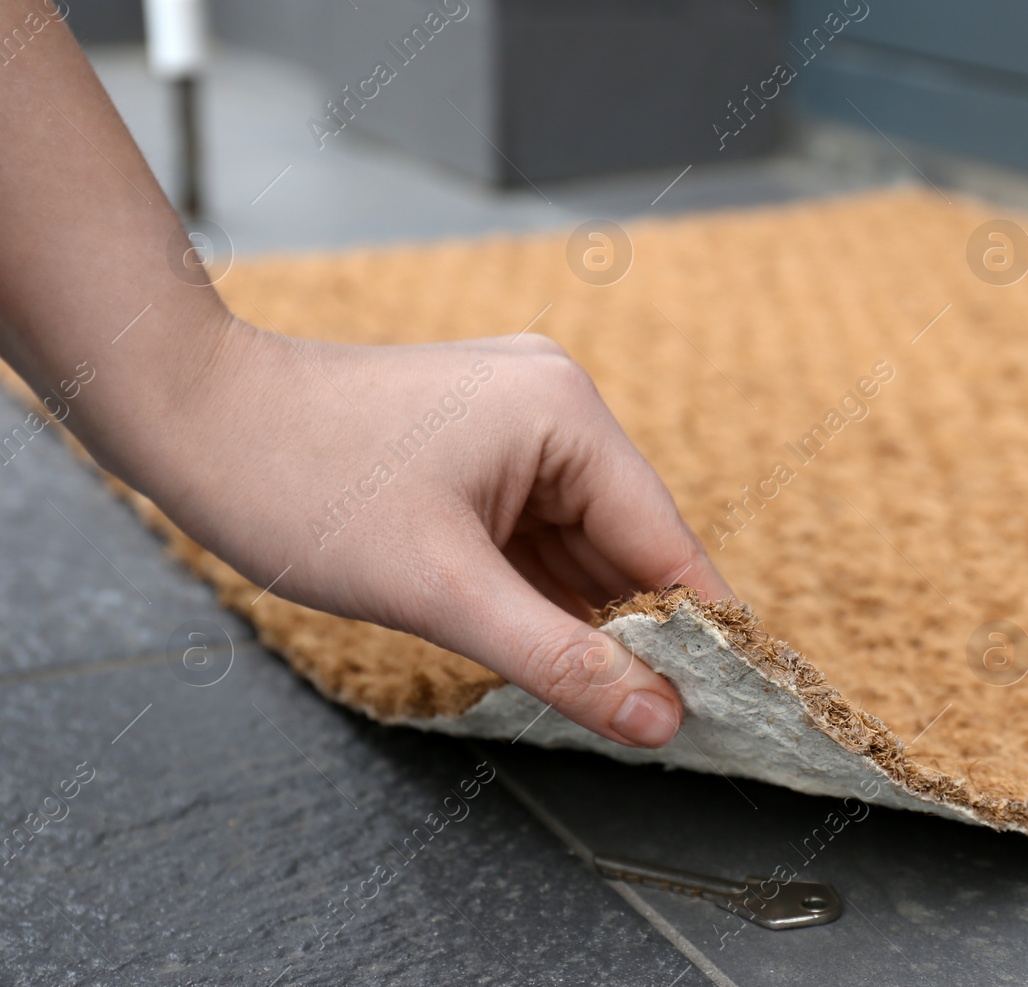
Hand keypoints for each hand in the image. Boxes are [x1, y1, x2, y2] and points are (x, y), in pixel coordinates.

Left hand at [116, 318, 729, 747]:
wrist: (193, 418)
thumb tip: (658, 718)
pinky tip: (542, 644)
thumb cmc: (305, 486)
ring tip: (598, 694)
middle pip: (626, 544)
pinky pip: (535, 533)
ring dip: (582, 615)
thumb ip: (560, 659)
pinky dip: (538, 591)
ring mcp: (518, 424)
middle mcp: (558, 406)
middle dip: (634, 631)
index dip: (698, 631)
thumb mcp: (441, 591)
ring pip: (578, 545)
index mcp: (567, 415)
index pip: (664, 541)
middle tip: (655, 724)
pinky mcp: (481, 448)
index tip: (731, 708)